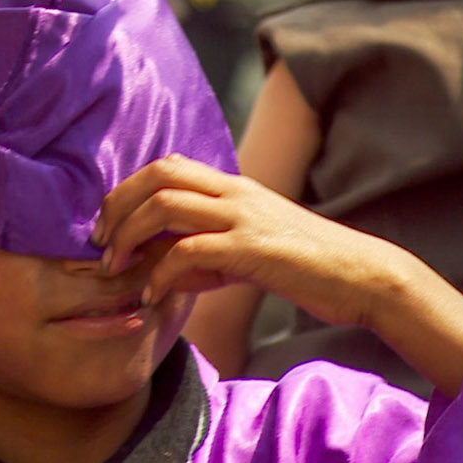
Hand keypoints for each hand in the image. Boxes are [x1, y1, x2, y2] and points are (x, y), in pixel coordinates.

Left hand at [93, 155, 388, 327]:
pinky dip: (160, 273)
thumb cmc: (309, 268)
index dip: (128, 190)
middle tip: (98, 243)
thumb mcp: (252, 253)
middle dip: (117, 206)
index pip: (167, 167)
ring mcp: (243, 217)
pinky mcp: (253, 249)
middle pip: (157, 176)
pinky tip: (151, 296)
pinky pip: (189, 250)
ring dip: (128, 236)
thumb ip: (210, 254)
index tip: (107, 225)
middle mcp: (235, 193)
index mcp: (234, 187)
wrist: (363, 276)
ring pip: (165, 205)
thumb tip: (169, 271)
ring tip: (114, 269)